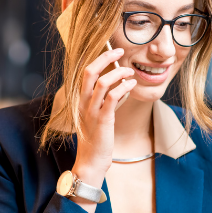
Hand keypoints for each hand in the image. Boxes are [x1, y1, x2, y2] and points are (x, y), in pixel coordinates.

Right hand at [71, 48, 135, 201]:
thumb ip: (106, 99)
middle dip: (105, 57)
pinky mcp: (102, 120)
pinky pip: (112, 98)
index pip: (85, 72)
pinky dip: (123, 87)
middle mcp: (82, 102)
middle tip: (120, 51)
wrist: (91, 161)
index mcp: (80, 99)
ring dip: (118, 72)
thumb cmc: (96, 139)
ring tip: (130, 71)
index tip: (112, 50)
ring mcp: (91, 111)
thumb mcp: (98, 115)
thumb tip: (121, 84)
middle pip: (90, 71)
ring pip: (102, 82)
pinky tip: (131, 85)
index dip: (98, 58)